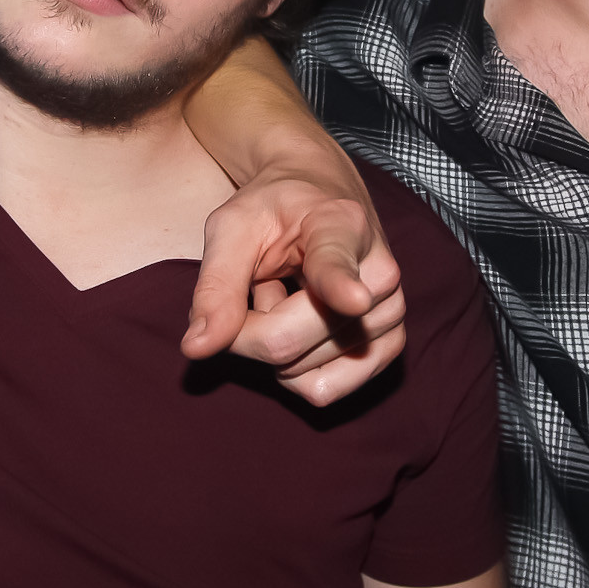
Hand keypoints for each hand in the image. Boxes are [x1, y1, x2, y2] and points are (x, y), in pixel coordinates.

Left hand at [185, 166, 406, 406]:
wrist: (318, 197)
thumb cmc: (273, 211)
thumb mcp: (232, 229)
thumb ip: (215, 286)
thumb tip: (197, 347)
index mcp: (340, 225)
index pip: (337, 264)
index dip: (340, 286)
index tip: (352, 299)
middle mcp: (379, 273)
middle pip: (286, 341)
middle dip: (246, 329)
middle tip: (255, 286)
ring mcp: (391, 314)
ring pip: (301, 372)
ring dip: (273, 343)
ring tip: (286, 294)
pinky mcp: (390, 347)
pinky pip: (322, 390)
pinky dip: (297, 366)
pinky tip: (302, 322)